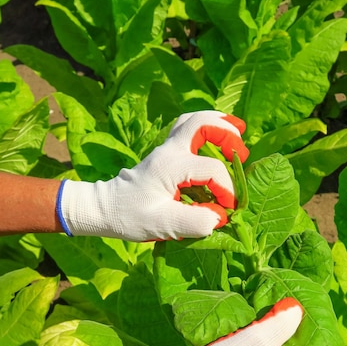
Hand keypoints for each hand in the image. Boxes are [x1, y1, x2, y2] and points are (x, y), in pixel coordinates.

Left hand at [56, 111, 247, 240]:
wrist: (104, 209)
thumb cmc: (129, 216)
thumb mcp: (162, 225)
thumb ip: (195, 222)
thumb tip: (219, 216)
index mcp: (171, 166)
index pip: (212, 169)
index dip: (227, 189)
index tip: (227, 209)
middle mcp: (170, 151)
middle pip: (202, 123)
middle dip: (228, 134)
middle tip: (242, 154)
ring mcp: (166, 149)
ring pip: (194, 120)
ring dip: (218, 124)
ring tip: (238, 133)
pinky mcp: (165, 154)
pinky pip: (188, 130)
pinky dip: (207, 130)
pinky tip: (217, 142)